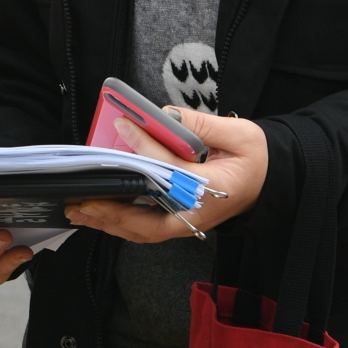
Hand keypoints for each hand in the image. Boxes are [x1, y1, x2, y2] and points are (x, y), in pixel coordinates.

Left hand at [66, 108, 266, 243]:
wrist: (268, 180)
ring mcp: (185, 221)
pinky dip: (119, 221)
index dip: (146, 149)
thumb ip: (202, 125)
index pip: (172, 172)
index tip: (124, 126)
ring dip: (109, 221)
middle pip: (147, 221)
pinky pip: (144, 227)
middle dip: (111, 211)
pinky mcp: (177, 219)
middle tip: (81, 199)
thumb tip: (165, 116)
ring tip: (79, 209)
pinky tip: (98, 211)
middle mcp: (195, 213)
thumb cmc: (255, 159)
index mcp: (213, 192)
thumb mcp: (240, 134)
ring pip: (141, 230)